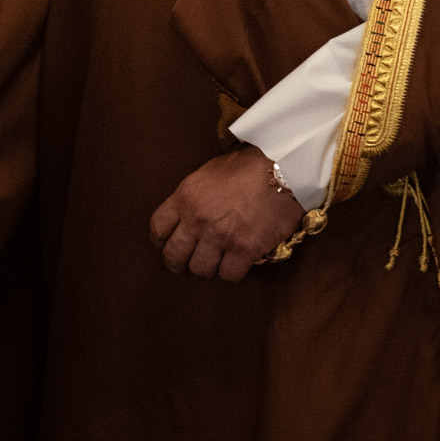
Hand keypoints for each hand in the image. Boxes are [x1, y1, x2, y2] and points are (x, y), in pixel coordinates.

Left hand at [148, 145, 303, 282]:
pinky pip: (229, 275)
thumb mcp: (208, 173)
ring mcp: (220, 237)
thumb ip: (193, 196)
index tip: (166, 244)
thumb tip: (189, 215)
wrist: (281, 167)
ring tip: (217, 260)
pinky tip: (238, 262)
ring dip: (208, 267)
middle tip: (187, 262)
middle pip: (173, 255)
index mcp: (185, 197)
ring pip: (200, 269)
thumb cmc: (246, 166)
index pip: (158, 228)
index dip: (160, 241)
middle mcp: (197, 220)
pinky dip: (232, 271)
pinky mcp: (245, 250)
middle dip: (177, 262)